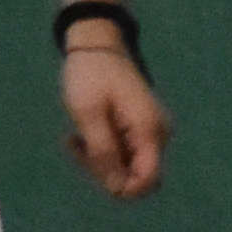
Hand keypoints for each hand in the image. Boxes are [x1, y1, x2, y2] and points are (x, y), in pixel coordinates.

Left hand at [60, 44, 168, 198]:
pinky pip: (123, 155)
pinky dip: (101, 151)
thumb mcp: (88, 114)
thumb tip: (116, 187)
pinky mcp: (139, 130)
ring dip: (98, 161)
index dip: (123, 187)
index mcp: (149, 130)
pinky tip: (81, 137)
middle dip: (105, 173)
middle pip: (137, 177)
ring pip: (127, 168)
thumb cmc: (90, 75)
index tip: (93, 169)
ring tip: (74, 139)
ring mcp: (149, 132)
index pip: (149, 180)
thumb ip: (102, 152)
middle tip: (77, 148)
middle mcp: (157, 134)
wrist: (96, 44)